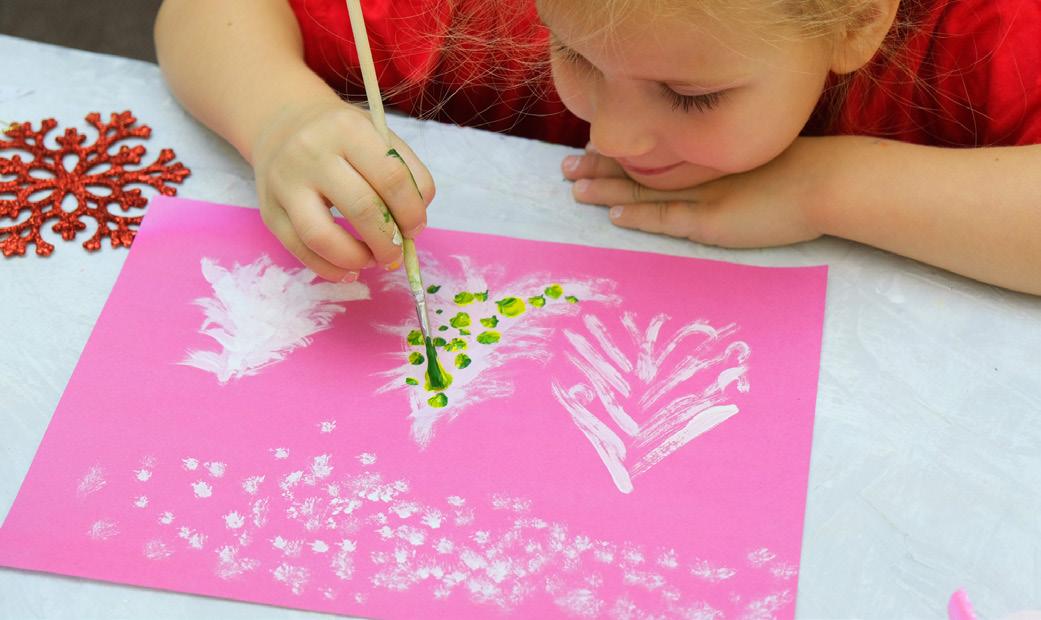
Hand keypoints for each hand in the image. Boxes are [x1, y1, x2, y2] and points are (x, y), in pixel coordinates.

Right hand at [251, 101, 434, 281]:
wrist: (283, 125)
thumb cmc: (341, 136)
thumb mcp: (378, 134)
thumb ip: (408, 174)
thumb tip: (414, 226)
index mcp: (348, 129)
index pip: (392, 178)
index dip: (411, 212)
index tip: (415, 228)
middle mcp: (312, 153)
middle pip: (362, 208)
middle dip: (388, 241)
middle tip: (396, 252)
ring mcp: (285, 183)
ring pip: (323, 236)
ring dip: (357, 259)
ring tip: (371, 260)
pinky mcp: (270, 211)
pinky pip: (300, 251)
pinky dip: (330, 269)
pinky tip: (349, 269)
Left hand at [562, 138, 834, 247]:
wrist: (829, 183)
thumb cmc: (802, 173)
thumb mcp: (756, 161)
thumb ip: (728, 169)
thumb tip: (714, 176)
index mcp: (707, 154)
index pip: (654, 152)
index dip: (621, 152)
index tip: (592, 148)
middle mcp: (699, 170)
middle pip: (640, 168)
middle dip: (600, 167)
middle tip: (566, 166)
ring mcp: (704, 195)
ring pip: (644, 192)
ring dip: (607, 191)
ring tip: (574, 188)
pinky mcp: (712, 222)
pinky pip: (667, 220)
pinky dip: (638, 218)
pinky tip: (613, 217)